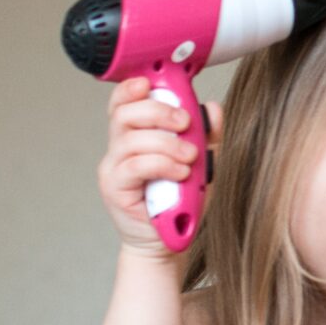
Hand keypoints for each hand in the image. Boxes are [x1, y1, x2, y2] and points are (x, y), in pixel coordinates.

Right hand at [98, 82, 222, 258]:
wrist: (168, 242)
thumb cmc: (180, 202)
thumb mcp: (202, 163)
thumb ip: (206, 135)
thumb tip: (212, 108)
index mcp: (134, 135)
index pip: (123, 102)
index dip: (133, 87)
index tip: (154, 82)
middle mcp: (118, 148)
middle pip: (125, 113)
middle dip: (158, 111)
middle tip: (185, 123)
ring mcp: (113, 168)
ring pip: (131, 138)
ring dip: (167, 142)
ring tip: (189, 157)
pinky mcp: (114, 188)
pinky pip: (135, 165)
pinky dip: (162, 164)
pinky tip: (179, 172)